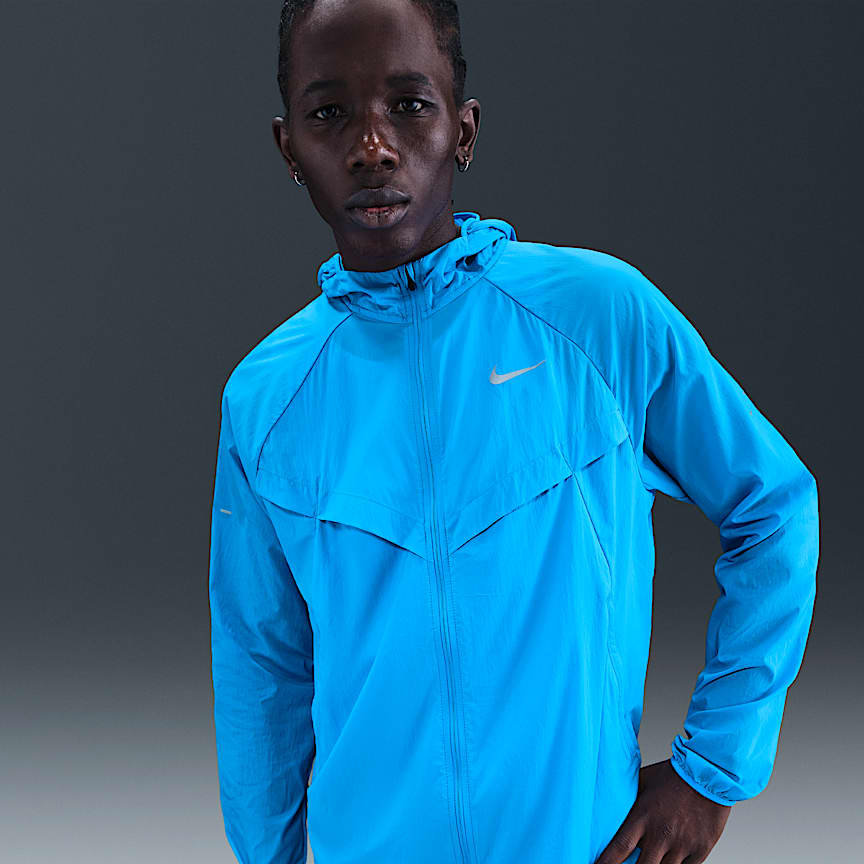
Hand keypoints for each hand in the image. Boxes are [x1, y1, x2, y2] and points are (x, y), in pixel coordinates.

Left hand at [594, 759, 730, 863]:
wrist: (709, 774)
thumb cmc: (673, 775)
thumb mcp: (644, 781)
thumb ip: (629, 798)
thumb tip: (611, 803)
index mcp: (643, 816)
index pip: (619, 847)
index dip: (606, 863)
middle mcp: (661, 833)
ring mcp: (682, 844)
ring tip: (653, 858)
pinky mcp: (700, 850)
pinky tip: (670, 860)